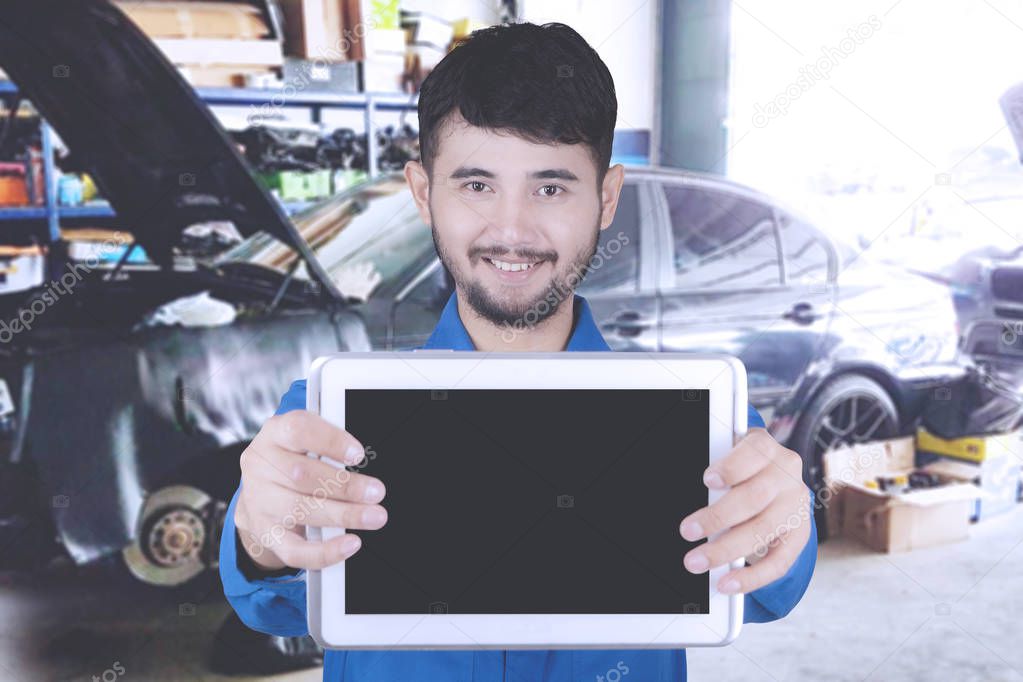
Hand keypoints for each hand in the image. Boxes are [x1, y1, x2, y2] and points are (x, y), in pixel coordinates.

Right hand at [234, 410, 387, 570]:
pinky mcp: (266, 534)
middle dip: (345, 485)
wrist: (259, 494)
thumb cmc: (292, 461)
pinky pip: (295, 550)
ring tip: (374, 515)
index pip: (298, 430)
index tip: (358, 454)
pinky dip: (325, 550)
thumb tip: (358, 456)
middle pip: (302, 475)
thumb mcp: (305, 440)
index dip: (330, 441)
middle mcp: (261, 466)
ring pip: (301, 510)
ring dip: (344, 514)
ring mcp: (260, 502)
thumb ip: (329, 443)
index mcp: (274, 434)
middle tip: (376, 491)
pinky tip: (351, 544)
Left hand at [677, 428, 811, 593]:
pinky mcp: (799, 535)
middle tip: (687, 531)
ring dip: (727, 550)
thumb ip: (719, 470)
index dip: (732, 467)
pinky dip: (752, 577)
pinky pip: (779, 562)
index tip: (708, 481)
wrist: (774, 479)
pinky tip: (728, 584)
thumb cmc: (741, 467)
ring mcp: (796, 506)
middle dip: (718, 517)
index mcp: (767, 448)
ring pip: (763, 530)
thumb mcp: (731, 456)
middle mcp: (786, 475)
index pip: (755, 451)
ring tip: (697, 561)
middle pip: (754, 497)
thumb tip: (697, 493)